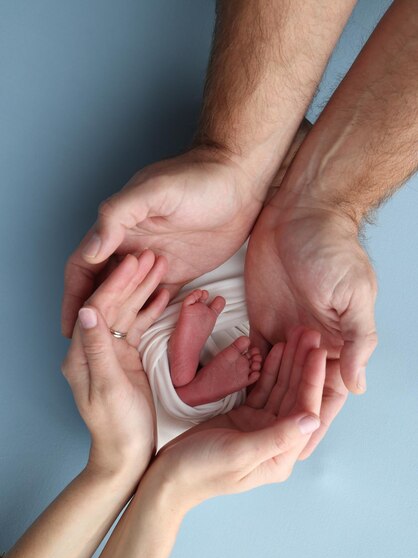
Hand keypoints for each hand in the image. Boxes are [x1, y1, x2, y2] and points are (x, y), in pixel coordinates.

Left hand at [61, 252, 169, 479]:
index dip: (116, 284)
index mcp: (81, 355)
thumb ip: (98, 350)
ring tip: (160, 267)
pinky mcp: (126, 357)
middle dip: (131, 279)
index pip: (98, 309)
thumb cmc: (118, 428)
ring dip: (143, 289)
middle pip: (113, 305)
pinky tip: (163, 294)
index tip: (133, 263)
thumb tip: (88, 312)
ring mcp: (111, 352)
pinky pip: (138, 326)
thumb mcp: (109, 389)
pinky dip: (151, 309)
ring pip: (127, 312)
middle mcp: (93, 349)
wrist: (128, 453)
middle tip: (150, 256)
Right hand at [62, 146, 262, 336]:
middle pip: (103, 287)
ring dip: (120, 318)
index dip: (74, 296)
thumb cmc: (197, 179)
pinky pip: (159, 300)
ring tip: (115, 348)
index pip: (84, 267)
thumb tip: (91, 249)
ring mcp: (156, 262)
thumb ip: (118, 215)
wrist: (240, 182)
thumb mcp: (154, 191)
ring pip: (129, 296)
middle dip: (95, 315)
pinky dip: (151, 315)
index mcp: (118, 229)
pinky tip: (147, 335)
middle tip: (92, 348)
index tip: (69, 327)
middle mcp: (132, 248)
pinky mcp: (180, 271)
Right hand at [149, 327, 325, 510]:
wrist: (169, 475)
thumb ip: (277, 437)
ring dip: (288, 363)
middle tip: (310, 334)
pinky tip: (275, 350)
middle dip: (302, 365)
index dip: (312, 380)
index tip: (318, 353)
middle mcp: (277, 442)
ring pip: (280, 390)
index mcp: (281, 456)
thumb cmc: (202, 470)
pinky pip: (262, 389)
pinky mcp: (245, 418)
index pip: (304, 411)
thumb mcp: (240, 453)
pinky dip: (268, 370)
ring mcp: (261, 428)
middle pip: (295, 397)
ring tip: (296, 336)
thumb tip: (312, 419)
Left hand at [245, 196, 377, 458]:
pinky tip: (232, 398)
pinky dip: (246, 377)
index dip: (316, 421)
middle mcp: (312, 344)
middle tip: (265, 455)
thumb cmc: (331, 248)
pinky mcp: (259, 320)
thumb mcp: (352, 294)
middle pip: (300, 392)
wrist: (298, 212)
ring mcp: (284, 334)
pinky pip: (252, 356)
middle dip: (286, 422)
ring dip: (265, 404)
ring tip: (246, 434)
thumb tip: (357, 386)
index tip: (299, 451)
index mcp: (338, 342)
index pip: (329, 391)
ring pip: (276, 380)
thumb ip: (357, 341)